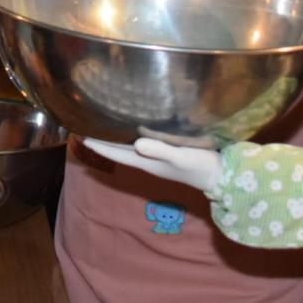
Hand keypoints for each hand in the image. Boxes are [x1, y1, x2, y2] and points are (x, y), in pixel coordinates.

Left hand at [83, 137, 223, 192]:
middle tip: (85, 127)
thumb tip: (136, 144)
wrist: (221, 176)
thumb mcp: (181, 157)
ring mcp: (157, 158)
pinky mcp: (167, 153)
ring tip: (102, 126)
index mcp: (147, 162)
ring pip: (129, 148)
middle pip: (119, 151)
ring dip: (115, 139)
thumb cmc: (200, 166)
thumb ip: (160, 151)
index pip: (116, 154)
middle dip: (103, 141)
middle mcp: (148, 160)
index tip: (81, 136)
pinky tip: (133, 128)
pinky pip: (142, 143)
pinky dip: (131, 137)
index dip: (99, 146)